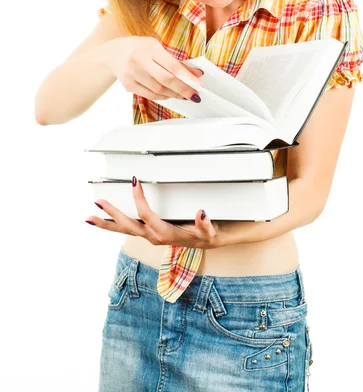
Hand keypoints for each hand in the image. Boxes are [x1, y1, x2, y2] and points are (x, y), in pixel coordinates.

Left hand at [86, 177, 220, 249]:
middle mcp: (153, 237)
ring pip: (124, 231)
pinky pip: (128, 230)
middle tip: (97, 202)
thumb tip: (201, 212)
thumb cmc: (206, 234)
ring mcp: (149, 236)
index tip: (134, 182)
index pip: (147, 215)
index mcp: (165, 234)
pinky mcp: (148, 234)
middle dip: (111, 215)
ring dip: (106, 224)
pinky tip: (104, 219)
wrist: (207, 243)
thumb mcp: (210, 231)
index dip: (139, 199)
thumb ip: (205, 224)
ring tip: (89, 217)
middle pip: (127, 226)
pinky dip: (114, 225)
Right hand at [103, 36, 204, 100]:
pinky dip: (162, 97)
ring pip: (158, 90)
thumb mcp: (156, 47)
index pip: (172, 65)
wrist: (112, 53)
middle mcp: (139, 60)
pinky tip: (170, 95)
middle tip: (194, 95)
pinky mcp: (128, 85)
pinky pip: (150, 95)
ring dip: (174, 94)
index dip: (187, 77)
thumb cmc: (139, 48)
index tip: (199, 84)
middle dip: (183, 89)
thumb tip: (196, 74)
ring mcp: (132, 74)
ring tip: (184, 95)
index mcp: (149, 47)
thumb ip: (175, 60)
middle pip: (166, 80)